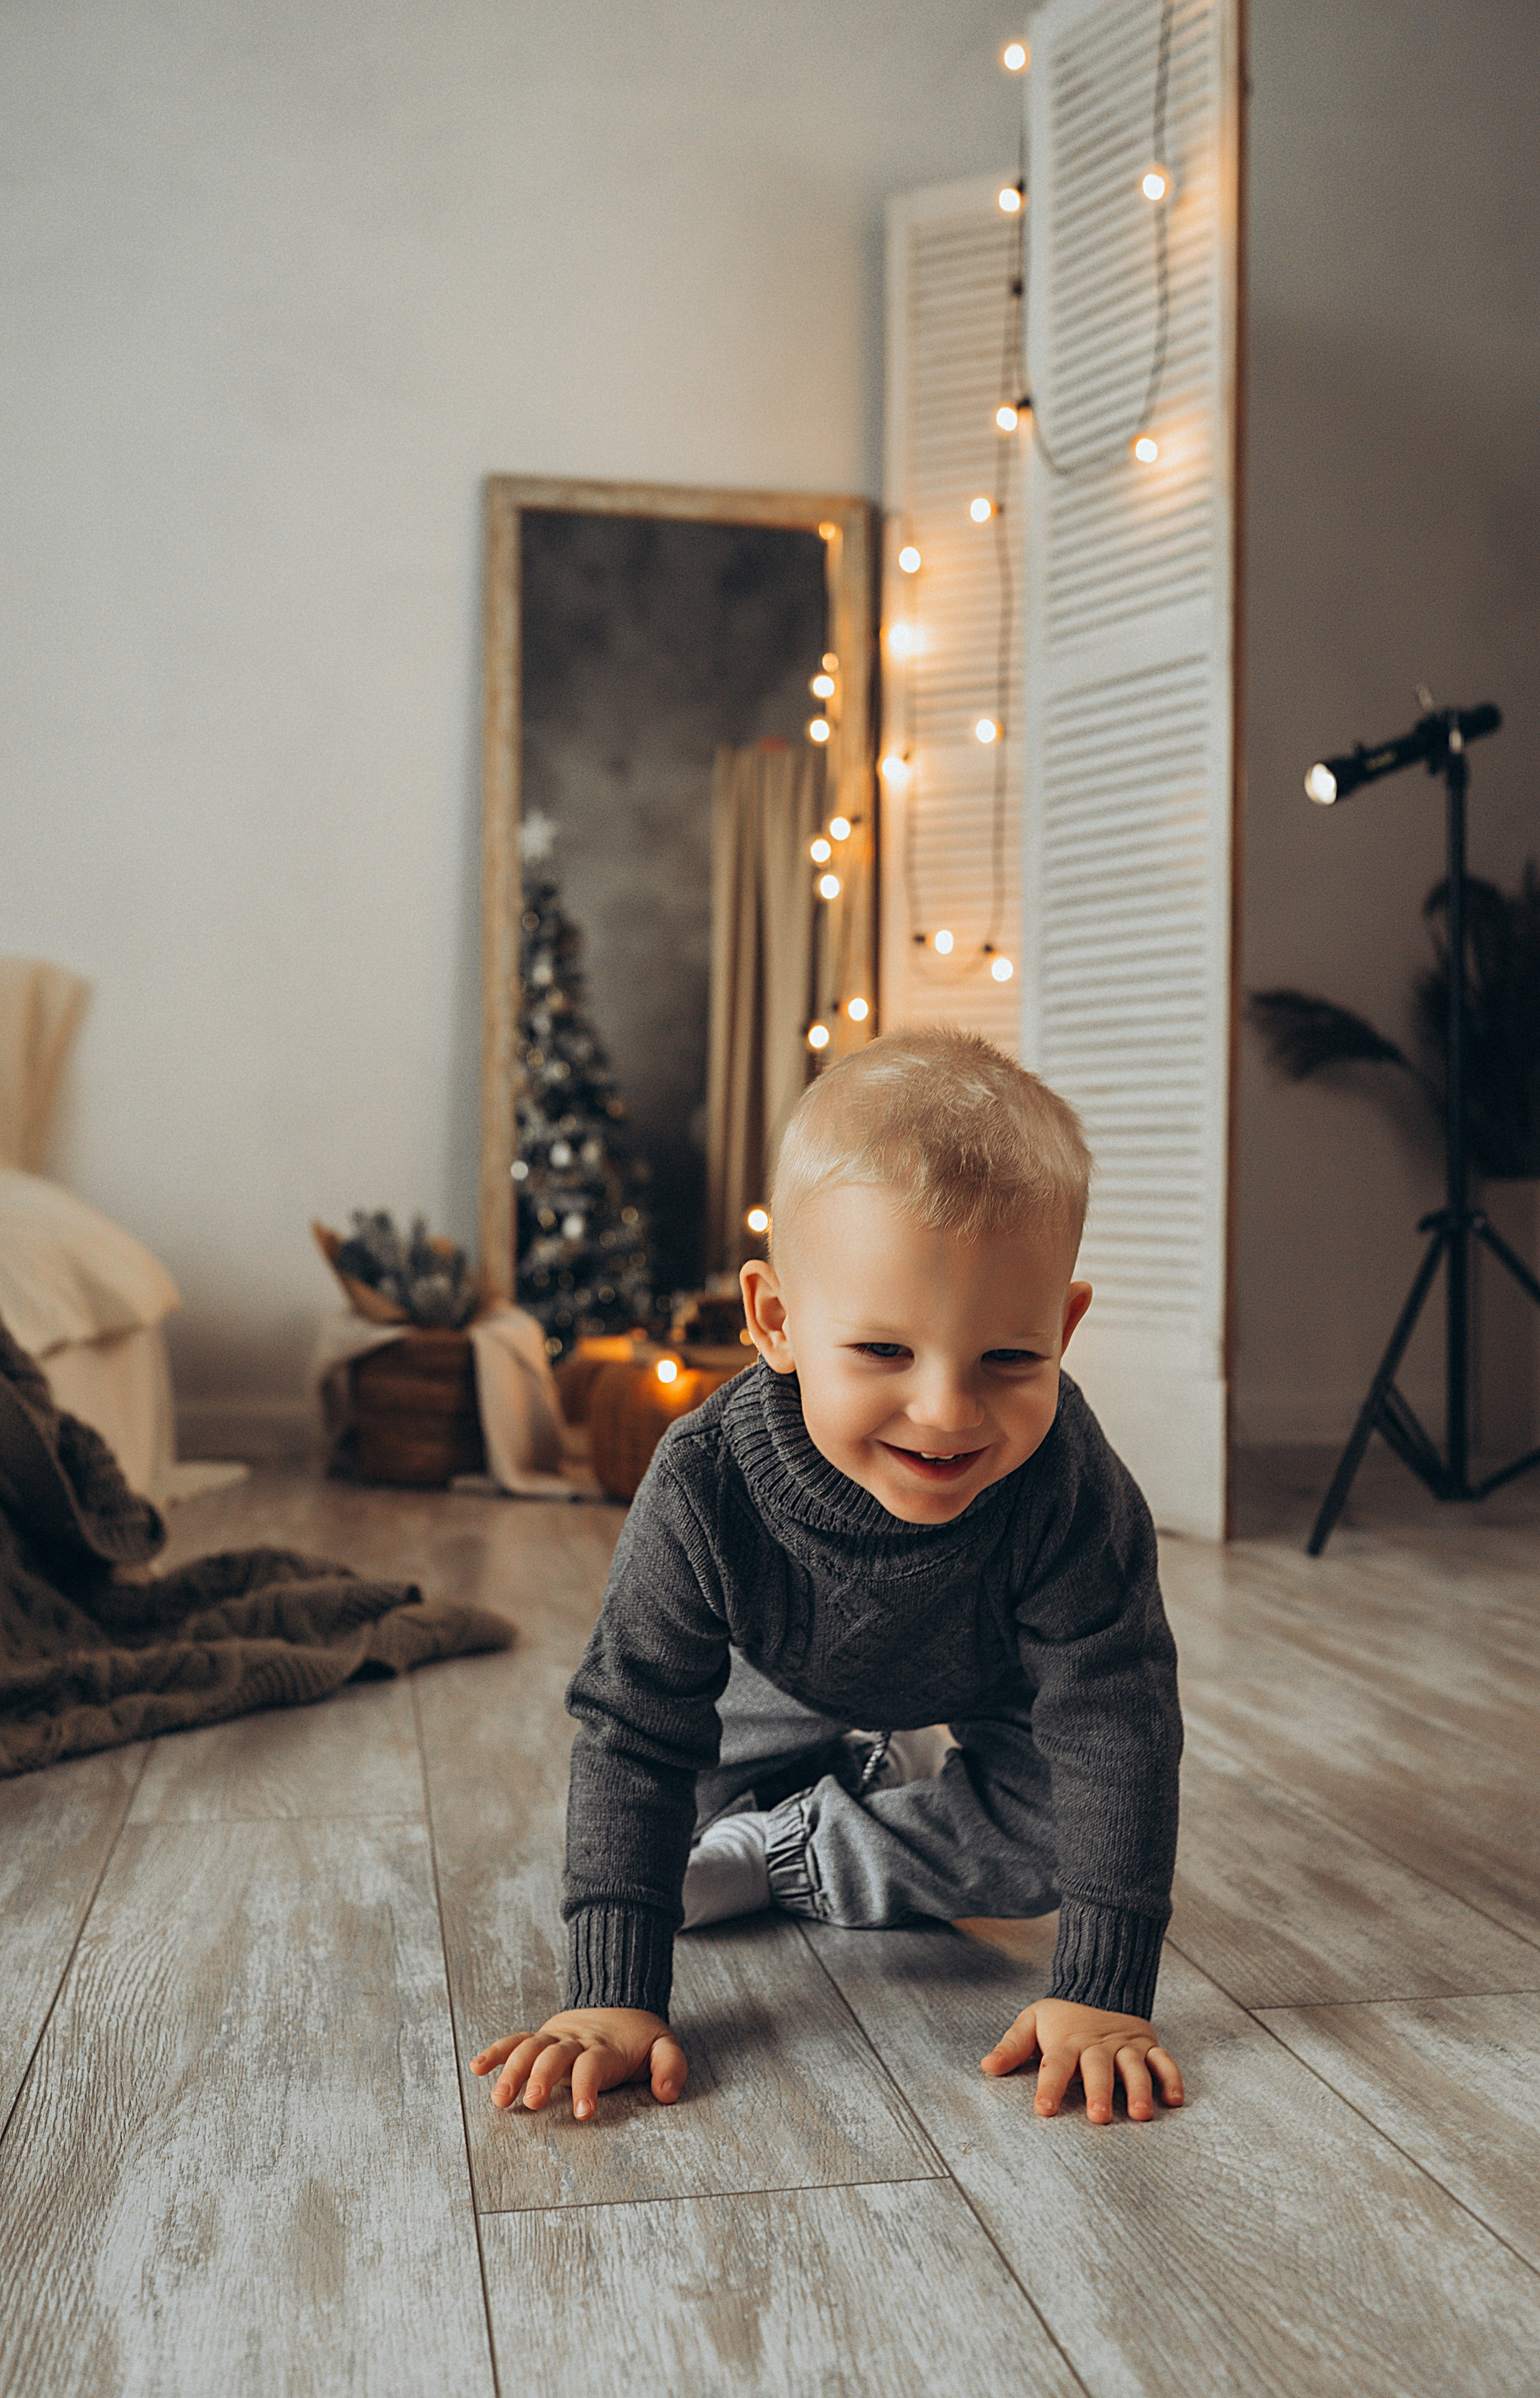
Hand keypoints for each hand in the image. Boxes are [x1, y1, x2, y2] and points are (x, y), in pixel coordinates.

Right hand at [470, 2007, 686, 2121]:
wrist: (620, 2001)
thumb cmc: (639, 2038)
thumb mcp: (664, 2046)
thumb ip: (671, 2067)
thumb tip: (667, 2093)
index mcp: (604, 2048)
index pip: (593, 2065)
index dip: (587, 2087)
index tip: (583, 2113)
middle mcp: (576, 2042)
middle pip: (554, 2055)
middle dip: (541, 2077)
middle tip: (530, 2102)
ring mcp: (555, 2038)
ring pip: (529, 2048)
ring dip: (512, 2070)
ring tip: (500, 2098)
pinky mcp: (542, 2038)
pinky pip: (516, 2040)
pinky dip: (496, 2051)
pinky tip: (477, 2067)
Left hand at [982, 1998, 1183, 2124]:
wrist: (1099, 1984)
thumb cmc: (1062, 2017)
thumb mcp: (1032, 2022)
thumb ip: (1012, 2046)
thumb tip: (987, 2066)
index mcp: (1067, 2041)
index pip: (1055, 2065)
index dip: (1049, 2087)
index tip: (1044, 2109)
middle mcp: (1098, 2044)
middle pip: (1098, 2068)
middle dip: (1099, 2092)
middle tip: (1099, 2117)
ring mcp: (1126, 2045)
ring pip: (1134, 2067)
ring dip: (1139, 2089)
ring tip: (1140, 2114)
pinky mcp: (1148, 2045)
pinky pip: (1164, 2061)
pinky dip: (1172, 2078)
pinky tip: (1174, 2101)